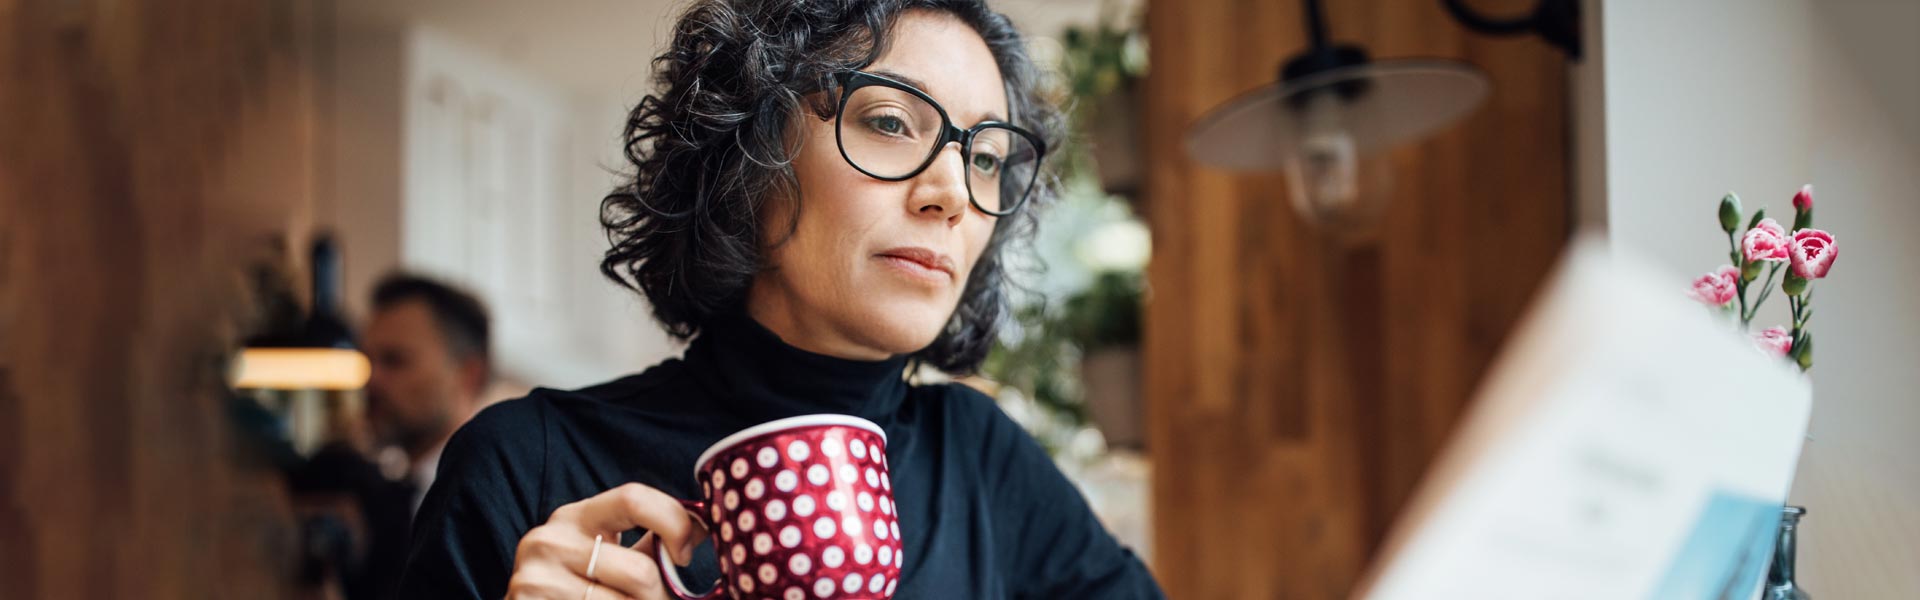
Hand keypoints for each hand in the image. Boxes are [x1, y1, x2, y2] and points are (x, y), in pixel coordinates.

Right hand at [505, 483, 708, 599]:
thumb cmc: (579, 589)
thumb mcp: (610, 556)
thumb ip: (653, 540)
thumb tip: (706, 526)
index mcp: (575, 516)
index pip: (634, 498)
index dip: (674, 524)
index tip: (684, 556)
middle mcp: (550, 540)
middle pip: (640, 572)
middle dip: (660, 598)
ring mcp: (535, 579)